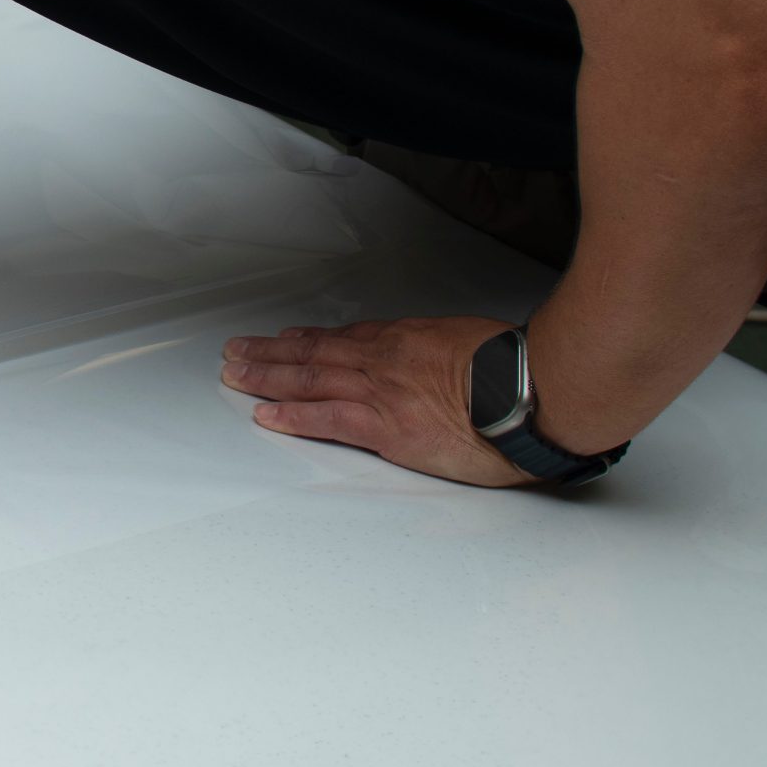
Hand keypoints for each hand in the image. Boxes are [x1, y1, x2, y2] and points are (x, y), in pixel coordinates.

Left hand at [220, 317, 535, 487]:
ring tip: (235, 374)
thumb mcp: (475, 343)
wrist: (531, 392)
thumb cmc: (517, 370)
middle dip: (272, 353)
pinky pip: (326, 419)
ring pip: (309, 379)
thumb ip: (446, 353)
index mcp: (408, 341)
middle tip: (238, 350)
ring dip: (266, 377)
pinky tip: (266, 415)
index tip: (288, 339)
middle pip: (315, 352)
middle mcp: (384, 361)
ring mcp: (380, 392)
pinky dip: (292, 416)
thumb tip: (443, 365)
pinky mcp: (386, 427)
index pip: (348, 338)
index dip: (311, 340)